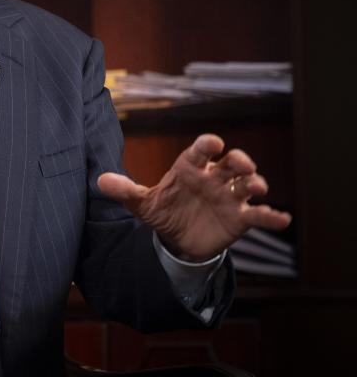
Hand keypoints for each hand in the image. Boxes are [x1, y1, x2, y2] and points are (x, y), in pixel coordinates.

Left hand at [97, 134, 291, 261]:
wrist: (178, 239)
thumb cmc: (164, 210)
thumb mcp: (142, 203)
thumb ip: (124, 191)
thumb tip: (99, 182)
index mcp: (190, 169)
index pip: (200, 152)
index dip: (207, 145)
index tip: (214, 143)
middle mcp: (213, 179)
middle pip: (230, 163)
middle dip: (238, 161)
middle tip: (241, 164)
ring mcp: (229, 198)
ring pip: (247, 185)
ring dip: (255, 184)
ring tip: (258, 188)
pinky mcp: (240, 218)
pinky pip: (259, 216)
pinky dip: (272, 217)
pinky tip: (282, 219)